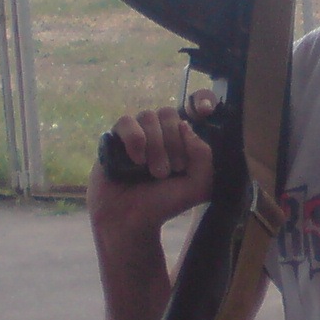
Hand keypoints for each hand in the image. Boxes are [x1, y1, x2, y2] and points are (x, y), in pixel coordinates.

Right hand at [86, 90, 217, 241]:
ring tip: (155, 173)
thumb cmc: (164, 204)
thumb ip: (203, 155)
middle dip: (174, 142)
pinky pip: (126, 122)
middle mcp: (159, 132)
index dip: (202, 98)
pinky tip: (137, 160)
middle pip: (169, 113)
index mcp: (181, 139)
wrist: (131, 220)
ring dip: (156, 145)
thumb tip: (185, 125)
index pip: (192, 107)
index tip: (206, 110)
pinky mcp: (113, 138)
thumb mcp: (198, 185)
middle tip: (173, 170)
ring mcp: (135, 134)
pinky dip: (135, 139)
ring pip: (149, 116)